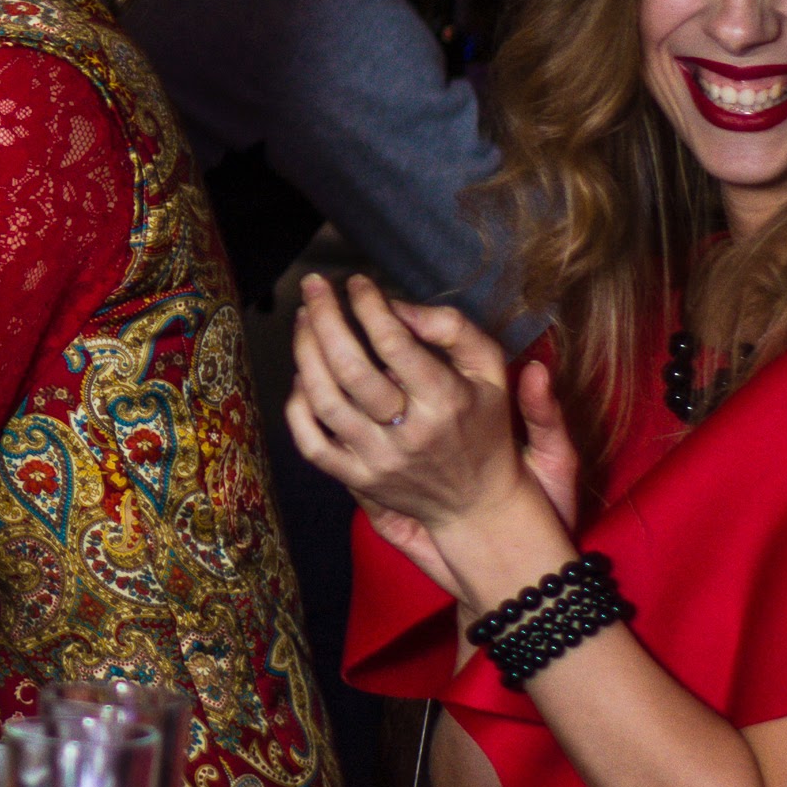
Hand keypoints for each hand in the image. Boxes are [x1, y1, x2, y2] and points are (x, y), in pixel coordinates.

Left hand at [281, 276, 558, 559]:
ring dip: (305, 351)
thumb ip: (453, 329)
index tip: (357, 283)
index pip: (393, 342)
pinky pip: (310, 442)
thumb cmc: (483, 425)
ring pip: (323, 400)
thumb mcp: (490, 372)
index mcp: (446, 400)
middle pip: (349, 368)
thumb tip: (397, 307)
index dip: (368, 305)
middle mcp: (409, 432)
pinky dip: (296, 405)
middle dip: (324, 317)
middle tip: (314, 286)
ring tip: (304, 318)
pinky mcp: (358, 480)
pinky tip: (302, 376)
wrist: (479, 503)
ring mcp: (379, 459)